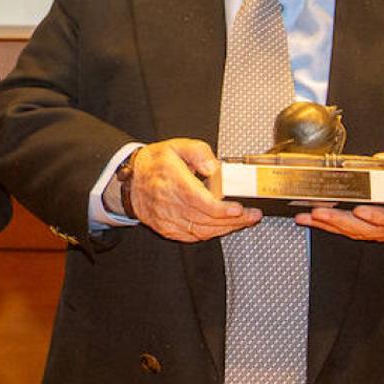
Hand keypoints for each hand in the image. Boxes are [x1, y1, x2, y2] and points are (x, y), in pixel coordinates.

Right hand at [119, 138, 262, 242]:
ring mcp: (167, 218)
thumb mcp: (177, 146)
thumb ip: (199, 152)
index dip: (221, 209)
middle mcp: (168, 202)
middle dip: (233, 220)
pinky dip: (211, 234)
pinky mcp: (167, 229)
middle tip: (252, 215)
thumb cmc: (155, 163)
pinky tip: (224, 228)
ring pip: (201, 231)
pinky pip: (192, 237)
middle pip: (205, 218)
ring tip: (244, 222)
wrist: (131, 180)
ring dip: (226, 228)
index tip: (239, 209)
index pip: (199, 200)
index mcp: (172, 180)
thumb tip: (214, 167)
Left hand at [297, 150, 383, 242]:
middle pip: (369, 229)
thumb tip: (378, 159)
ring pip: (360, 233)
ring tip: (309, 217)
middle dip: (340, 221)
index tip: (360, 211)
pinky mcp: (383, 233)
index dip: (377, 216)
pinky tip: (319, 222)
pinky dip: (337, 228)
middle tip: (318, 212)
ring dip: (332, 226)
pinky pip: (358, 233)